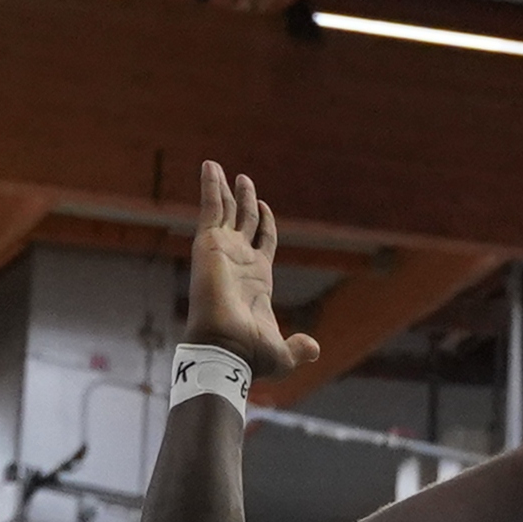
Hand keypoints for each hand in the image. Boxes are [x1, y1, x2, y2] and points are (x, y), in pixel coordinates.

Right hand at [185, 160, 309, 384]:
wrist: (227, 349)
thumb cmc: (250, 355)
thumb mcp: (283, 355)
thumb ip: (298, 349)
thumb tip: (313, 348)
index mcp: (257, 280)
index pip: (262, 242)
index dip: (264, 223)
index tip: (264, 205)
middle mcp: (238, 261)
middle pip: (243, 222)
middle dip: (244, 201)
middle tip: (243, 179)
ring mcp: (222, 251)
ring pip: (226, 210)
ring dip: (224, 188)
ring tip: (219, 166)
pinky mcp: (209, 244)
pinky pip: (211, 208)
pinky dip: (210, 187)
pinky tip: (210, 166)